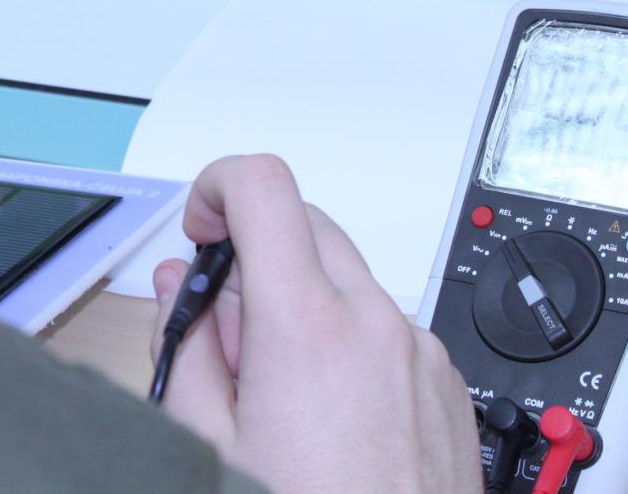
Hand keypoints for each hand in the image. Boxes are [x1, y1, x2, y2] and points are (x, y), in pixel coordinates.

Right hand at [150, 154, 483, 493]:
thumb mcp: (211, 442)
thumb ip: (188, 346)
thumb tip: (182, 288)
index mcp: (307, 326)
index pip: (262, 186)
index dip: (216, 189)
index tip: (200, 229)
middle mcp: (375, 323)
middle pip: (304, 224)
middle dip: (253, 259)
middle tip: (225, 338)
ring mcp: (419, 351)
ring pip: (346, 278)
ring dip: (302, 305)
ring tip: (279, 400)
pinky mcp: (446, 382)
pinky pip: (385, 327)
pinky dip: (347, 344)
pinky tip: (328, 422)